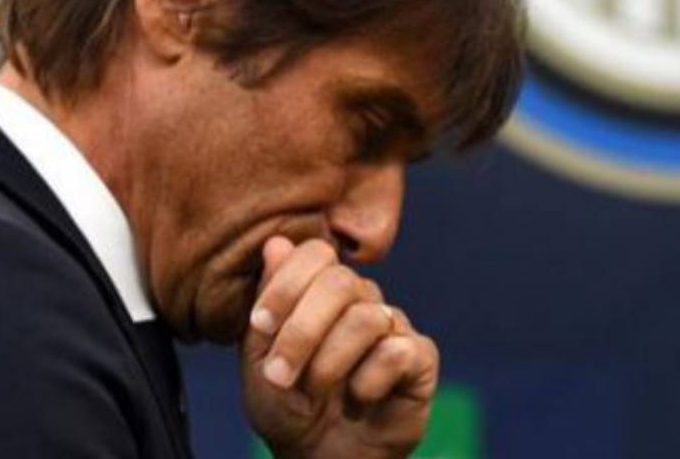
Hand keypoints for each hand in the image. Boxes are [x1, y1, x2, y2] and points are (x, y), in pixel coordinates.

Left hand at [240, 236, 438, 458]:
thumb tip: (276, 242)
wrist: (317, 456)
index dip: (287, 284)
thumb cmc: (287, 403)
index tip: (260, 324)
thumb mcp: (260, 356)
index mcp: (319, 289)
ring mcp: (392, 326)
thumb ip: (269, 301)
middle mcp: (360, 299)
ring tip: (314, 393)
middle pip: (341, 281)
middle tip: (279, 374)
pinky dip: (367, 382)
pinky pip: (397, 352)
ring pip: (366, 318)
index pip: (315, 253)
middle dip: (302, 330)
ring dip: (329, 363)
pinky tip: (357, 400)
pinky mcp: (420, 357)